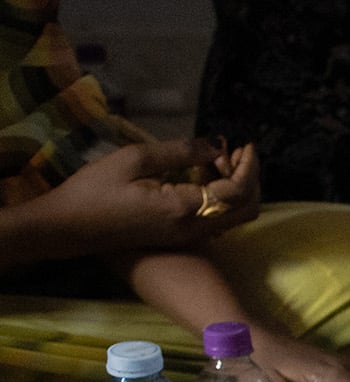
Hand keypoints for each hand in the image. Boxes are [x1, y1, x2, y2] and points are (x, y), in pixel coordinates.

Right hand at [21, 139, 260, 259]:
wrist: (68, 229)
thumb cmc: (95, 190)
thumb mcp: (134, 159)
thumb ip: (180, 152)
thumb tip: (217, 145)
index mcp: (185, 209)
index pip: (238, 191)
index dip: (249, 166)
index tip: (246, 144)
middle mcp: (195, 228)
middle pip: (247, 208)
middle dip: (249, 177)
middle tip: (234, 151)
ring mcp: (189, 237)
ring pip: (234, 215)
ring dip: (235, 187)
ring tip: (216, 159)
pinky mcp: (181, 237)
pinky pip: (216, 218)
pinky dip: (220, 197)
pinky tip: (202, 175)